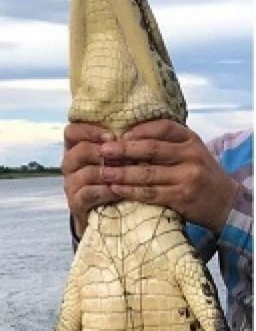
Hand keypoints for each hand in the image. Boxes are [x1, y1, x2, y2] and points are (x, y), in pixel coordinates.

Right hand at [62, 123, 119, 237]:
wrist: (108, 214)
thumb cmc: (116, 178)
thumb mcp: (115, 157)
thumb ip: (117, 142)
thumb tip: (137, 125)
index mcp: (75, 148)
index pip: (72, 132)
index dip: (90, 131)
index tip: (112, 136)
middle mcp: (70, 164)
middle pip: (79, 151)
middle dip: (104, 153)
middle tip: (125, 157)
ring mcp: (70, 185)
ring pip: (85, 173)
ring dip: (109, 172)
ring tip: (127, 174)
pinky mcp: (75, 203)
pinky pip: (88, 194)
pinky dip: (106, 191)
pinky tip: (121, 191)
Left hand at [100, 119, 238, 232]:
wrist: (226, 203)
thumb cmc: (200, 174)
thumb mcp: (191, 152)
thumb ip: (168, 144)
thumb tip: (129, 137)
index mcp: (191, 139)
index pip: (163, 128)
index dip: (140, 130)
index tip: (120, 134)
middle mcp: (191, 155)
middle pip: (152, 149)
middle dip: (124, 150)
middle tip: (103, 151)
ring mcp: (188, 177)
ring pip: (148, 173)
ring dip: (122, 173)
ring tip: (102, 172)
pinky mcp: (182, 197)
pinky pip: (151, 193)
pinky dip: (131, 191)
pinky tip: (116, 189)